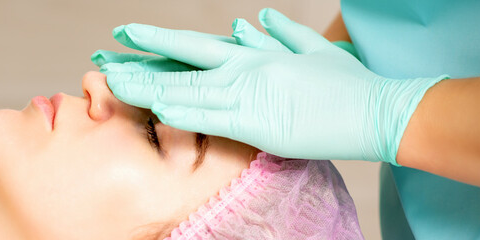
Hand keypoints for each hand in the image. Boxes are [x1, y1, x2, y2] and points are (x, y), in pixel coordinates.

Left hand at [102, 8, 445, 163]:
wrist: (376, 106)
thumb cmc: (345, 84)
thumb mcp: (311, 51)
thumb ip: (281, 34)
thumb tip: (259, 18)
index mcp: (252, 56)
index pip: (192, 46)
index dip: (157, 40)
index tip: (126, 34)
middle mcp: (245, 71)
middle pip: (181, 67)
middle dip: (140, 65)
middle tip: (103, 60)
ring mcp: (251, 95)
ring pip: (189, 91)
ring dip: (150, 88)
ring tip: (114, 83)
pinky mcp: (263, 124)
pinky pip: (216, 119)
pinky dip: (186, 113)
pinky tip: (159, 109)